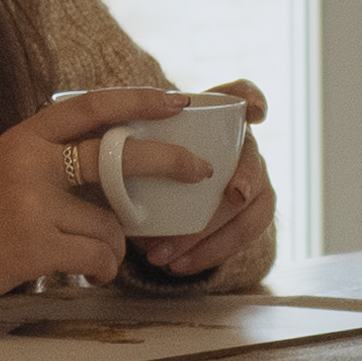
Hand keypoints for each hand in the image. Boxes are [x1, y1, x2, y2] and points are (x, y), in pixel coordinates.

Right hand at [0, 86, 172, 300]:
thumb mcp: (6, 167)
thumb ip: (54, 161)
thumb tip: (119, 168)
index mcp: (25, 137)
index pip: (90, 106)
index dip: (139, 99)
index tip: (177, 100)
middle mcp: (30, 163)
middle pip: (118, 156)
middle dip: (168, 160)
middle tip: (199, 170)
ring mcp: (32, 204)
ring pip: (111, 222)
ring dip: (115, 245)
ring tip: (98, 257)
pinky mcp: (34, 245)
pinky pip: (96, 256)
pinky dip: (102, 268)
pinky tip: (90, 274)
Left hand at [128, 79, 271, 282]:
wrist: (145, 196)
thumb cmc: (134, 162)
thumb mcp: (122, 147)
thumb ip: (119, 141)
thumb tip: (107, 154)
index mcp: (212, 120)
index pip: (239, 94)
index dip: (252, 98)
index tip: (254, 111)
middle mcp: (238, 146)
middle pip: (252, 156)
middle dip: (248, 174)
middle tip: (233, 193)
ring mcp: (249, 181)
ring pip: (253, 205)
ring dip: (217, 231)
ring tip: (173, 253)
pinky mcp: (247, 215)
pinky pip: (243, 236)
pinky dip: (212, 253)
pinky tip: (180, 266)